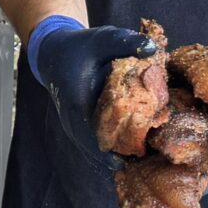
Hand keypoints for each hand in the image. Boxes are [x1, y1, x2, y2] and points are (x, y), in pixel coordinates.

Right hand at [25, 16, 158, 161]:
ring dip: (115, 160)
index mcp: (78, 103)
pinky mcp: (78, 129)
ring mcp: (73, 127)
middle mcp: (73, 121)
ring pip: (93, 153)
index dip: (114, 152)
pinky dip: (109, 155)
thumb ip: (125, 42)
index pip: (95, 136)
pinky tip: (129, 161)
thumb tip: (151, 48)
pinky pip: (93, 148)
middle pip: (96, 151)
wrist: (56, 53)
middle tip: (145, 168)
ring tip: (141, 168)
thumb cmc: (81, 47)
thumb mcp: (103, 39)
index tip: (135, 160)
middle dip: (120, 160)